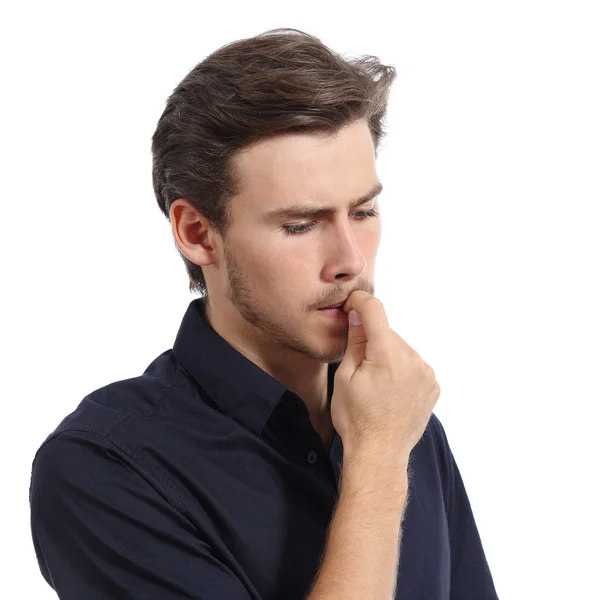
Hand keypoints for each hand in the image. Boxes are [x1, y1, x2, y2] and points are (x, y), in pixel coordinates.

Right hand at [331, 291, 440, 460]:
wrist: (380, 453)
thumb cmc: (356, 419)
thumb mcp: (344, 377)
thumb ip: (355, 342)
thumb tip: (358, 314)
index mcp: (387, 357)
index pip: (375, 311)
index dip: (360, 302)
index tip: (351, 303)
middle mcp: (412, 360)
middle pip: (387, 332)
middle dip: (371, 339)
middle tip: (359, 364)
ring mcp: (426, 373)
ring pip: (400, 348)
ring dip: (387, 354)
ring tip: (376, 382)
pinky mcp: (433, 385)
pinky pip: (412, 363)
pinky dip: (400, 368)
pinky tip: (390, 388)